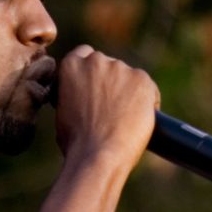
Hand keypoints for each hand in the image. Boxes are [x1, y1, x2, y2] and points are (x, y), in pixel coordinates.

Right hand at [53, 45, 159, 166]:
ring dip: (129, 92)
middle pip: (108, 65)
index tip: (97, 87)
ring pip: (129, 77)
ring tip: (126, 119)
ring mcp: (120, 68)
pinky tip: (141, 120)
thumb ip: (73, 94)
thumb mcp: (63, 111)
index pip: (85, 55)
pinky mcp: (141, 79)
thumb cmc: (77, 143)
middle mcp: (95, 61)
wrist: (98, 155)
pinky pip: (148, 88)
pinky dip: (148, 101)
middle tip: (113, 109)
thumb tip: (82, 98)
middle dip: (111, 82)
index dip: (92, 73)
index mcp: (71, 65)